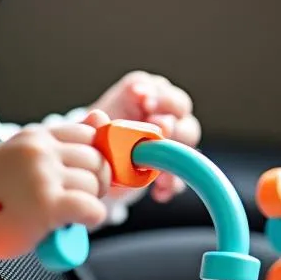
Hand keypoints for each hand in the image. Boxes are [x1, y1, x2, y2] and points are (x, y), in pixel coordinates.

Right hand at [0, 122, 110, 261]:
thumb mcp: (19, 158)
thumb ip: (58, 143)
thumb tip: (101, 118)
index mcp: (33, 136)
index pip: (87, 134)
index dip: (94, 157)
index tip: (87, 175)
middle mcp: (39, 150)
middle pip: (96, 159)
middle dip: (95, 182)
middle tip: (76, 198)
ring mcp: (42, 176)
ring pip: (95, 185)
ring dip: (88, 202)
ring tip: (65, 213)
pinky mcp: (47, 205)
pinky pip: (92, 208)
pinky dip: (89, 219)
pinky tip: (72, 224)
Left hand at [91, 71, 201, 201]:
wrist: (101, 163)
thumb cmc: (99, 137)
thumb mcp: (93, 130)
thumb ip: (92, 123)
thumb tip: (97, 116)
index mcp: (144, 94)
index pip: (158, 87)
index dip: (156, 94)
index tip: (145, 102)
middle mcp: (164, 110)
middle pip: (180, 107)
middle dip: (169, 118)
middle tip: (159, 128)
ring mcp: (175, 135)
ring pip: (188, 137)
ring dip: (175, 151)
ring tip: (159, 165)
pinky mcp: (176, 162)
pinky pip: (183, 171)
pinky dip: (173, 182)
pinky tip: (158, 192)